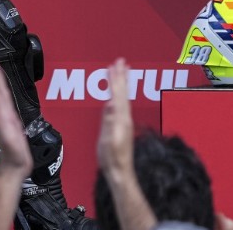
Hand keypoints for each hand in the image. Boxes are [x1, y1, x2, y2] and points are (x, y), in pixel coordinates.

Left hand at [0, 60, 30, 179]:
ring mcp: (8, 123)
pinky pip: (8, 110)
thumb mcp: (7, 139)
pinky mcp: (12, 128)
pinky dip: (4, 103)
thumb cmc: (12, 158)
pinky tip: (1, 101)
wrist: (14, 171)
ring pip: (2, 100)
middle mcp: (5, 118)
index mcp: (4, 118)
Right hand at [96, 58, 134, 179]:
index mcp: (120, 119)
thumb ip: (109, 122)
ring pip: (123, 97)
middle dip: (121, 76)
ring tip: (122, 71)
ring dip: (122, 83)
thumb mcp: (107, 140)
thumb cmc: (112, 158)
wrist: (119, 172)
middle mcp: (124, 118)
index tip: (113, 65)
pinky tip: (117, 95)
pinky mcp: (122, 127)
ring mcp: (124, 122)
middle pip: (123, 92)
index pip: (117, 94)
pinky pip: (121, 105)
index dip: (115, 79)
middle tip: (120, 61)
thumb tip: (110, 104)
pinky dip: (120, 95)